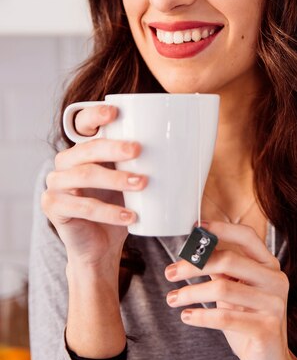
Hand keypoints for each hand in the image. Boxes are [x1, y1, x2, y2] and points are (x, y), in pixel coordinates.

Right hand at [42, 104, 146, 267]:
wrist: (100, 247)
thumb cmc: (118, 207)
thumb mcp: (129, 180)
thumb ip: (139, 162)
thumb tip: (180, 145)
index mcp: (83, 149)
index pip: (82, 124)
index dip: (95, 115)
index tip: (115, 112)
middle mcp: (65, 162)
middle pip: (87, 149)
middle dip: (113, 148)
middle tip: (138, 150)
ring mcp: (56, 184)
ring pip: (85, 175)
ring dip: (115, 179)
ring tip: (142, 184)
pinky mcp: (53, 207)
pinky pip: (82, 206)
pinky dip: (109, 211)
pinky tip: (130, 216)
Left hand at [164, 221, 296, 359]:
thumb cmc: (248, 320)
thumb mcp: (234, 290)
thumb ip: (220, 268)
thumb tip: (194, 247)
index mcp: (269, 265)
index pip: (247, 237)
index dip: (221, 229)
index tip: (196, 229)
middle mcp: (276, 280)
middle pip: (229, 260)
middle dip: (194, 264)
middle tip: (170, 273)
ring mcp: (274, 304)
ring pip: (223, 289)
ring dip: (191, 293)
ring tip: (172, 298)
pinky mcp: (267, 329)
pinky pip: (225, 318)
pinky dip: (201, 316)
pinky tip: (186, 316)